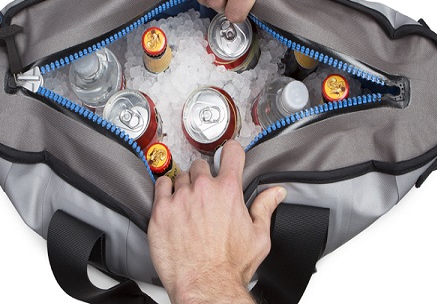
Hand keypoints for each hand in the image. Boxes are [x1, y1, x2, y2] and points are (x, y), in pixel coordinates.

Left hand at [148, 140, 286, 303]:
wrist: (205, 285)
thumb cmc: (230, 266)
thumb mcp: (258, 236)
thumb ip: (265, 208)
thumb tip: (276, 193)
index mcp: (228, 191)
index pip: (231, 153)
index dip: (232, 152)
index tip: (229, 154)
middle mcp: (203, 190)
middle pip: (201, 165)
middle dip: (204, 176)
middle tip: (205, 194)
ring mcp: (180, 199)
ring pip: (181, 176)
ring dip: (185, 185)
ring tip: (188, 204)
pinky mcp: (161, 210)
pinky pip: (160, 186)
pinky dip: (165, 190)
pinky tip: (171, 202)